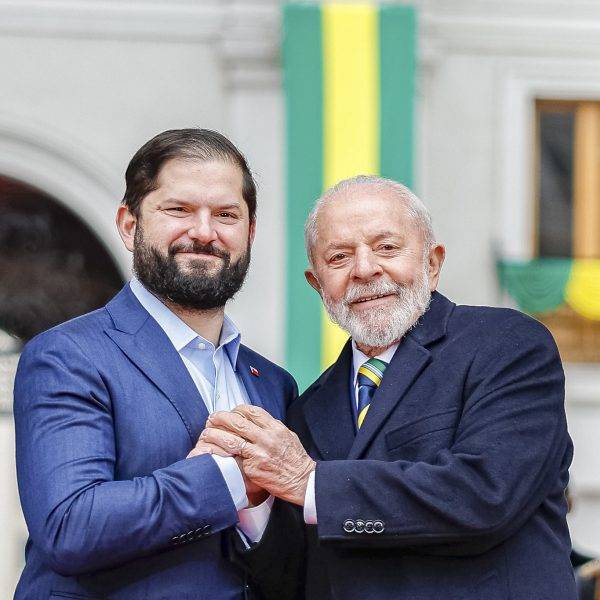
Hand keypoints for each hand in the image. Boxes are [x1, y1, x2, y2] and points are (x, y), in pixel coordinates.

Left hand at [201, 406, 315, 505]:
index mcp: (275, 428)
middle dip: (222, 418)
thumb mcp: (288, 436)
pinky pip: (233, 458)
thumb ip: (272, 428)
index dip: (237, 410)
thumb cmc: (296, 459)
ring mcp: (259, 453)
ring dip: (216, 434)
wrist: (302, 481)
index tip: (230, 412)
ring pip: (231, 439)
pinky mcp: (253, 468)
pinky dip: (221, 453)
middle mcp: (267, 438)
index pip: (252, 411)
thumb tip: (256, 421)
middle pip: (238, 422)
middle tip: (212, 418)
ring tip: (206, 433)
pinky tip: (212, 450)